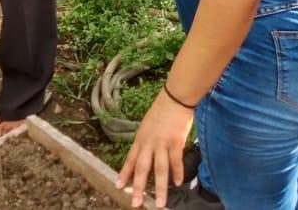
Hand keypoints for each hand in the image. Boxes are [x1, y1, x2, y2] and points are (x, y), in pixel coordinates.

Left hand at [116, 90, 194, 207]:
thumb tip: (146, 153)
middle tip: (136, 203)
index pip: (130, 159)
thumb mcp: (148, 125)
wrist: (174, 98)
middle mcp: (149, 143)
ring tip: (161, 202)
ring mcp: (162, 143)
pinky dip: (178, 172)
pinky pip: (176, 160)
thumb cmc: (162, 110)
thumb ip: (147, 140)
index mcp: (141, 138)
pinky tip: (178, 183)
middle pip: (142, 168)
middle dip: (139, 187)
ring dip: (161, 187)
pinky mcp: (176, 142)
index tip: (118, 186)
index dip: (125, 173)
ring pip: (160, 169)